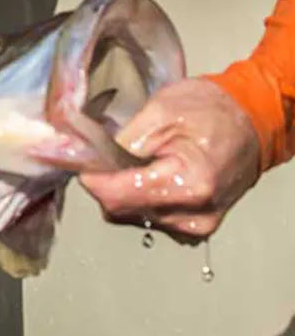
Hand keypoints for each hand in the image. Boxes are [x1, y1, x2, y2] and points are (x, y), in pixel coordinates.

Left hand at [79, 78, 259, 241]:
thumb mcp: (160, 111)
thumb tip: (91, 158)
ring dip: (121, 190)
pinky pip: (148, 217)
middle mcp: (193, 215)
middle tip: (103, 153)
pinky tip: (145, 173)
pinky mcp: (194, 225)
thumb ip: (123, 140)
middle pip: (120, 210)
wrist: (253, 121)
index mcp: (187, 185)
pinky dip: (138, 196)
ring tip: (129, 160)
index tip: (81, 158)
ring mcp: (195, 225)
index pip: (117, 196)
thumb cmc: (210, 110)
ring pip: (131, 216)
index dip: (92, 178)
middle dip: (104, 182)